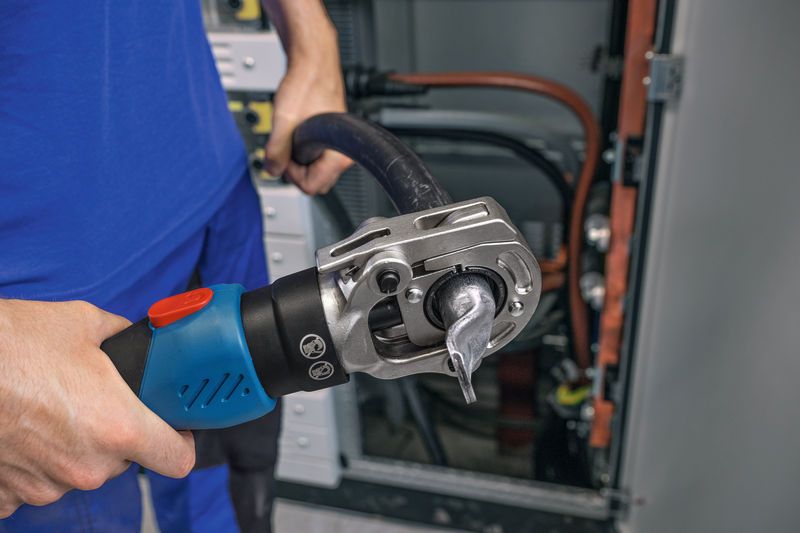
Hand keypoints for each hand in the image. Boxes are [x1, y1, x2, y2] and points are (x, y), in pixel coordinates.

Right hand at [0, 299, 194, 516]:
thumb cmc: (14, 344)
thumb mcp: (85, 323)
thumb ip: (123, 338)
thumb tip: (136, 338)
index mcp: (118, 427)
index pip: (177, 459)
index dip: (180, 442)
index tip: (174, 430)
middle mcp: (87, 466)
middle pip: (125, 459)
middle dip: (117, 433)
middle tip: (96, 401)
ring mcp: (47, 486)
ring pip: (81, 469)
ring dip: (75, 446)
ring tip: (52, 409)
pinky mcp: (9, 496)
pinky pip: (38, 481)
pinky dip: (37, 461)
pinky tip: (25, 430)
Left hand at [263, 15, 352, 194]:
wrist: (313, 62)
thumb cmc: (307, 84)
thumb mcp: (283, 120)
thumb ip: (276, 150)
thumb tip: (271, 170)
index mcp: (339, 155)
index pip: (312, 187)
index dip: (291, 174)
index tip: (283, 156)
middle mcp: (344, 154)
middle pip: (315, 182)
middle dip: (295, 169)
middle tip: (286, 145)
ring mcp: (339, 148)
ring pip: (314, 170)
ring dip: (297, 158)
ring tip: (292, 134)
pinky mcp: (332, 142)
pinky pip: (315, 158)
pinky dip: (301, 150)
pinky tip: (297, 132)